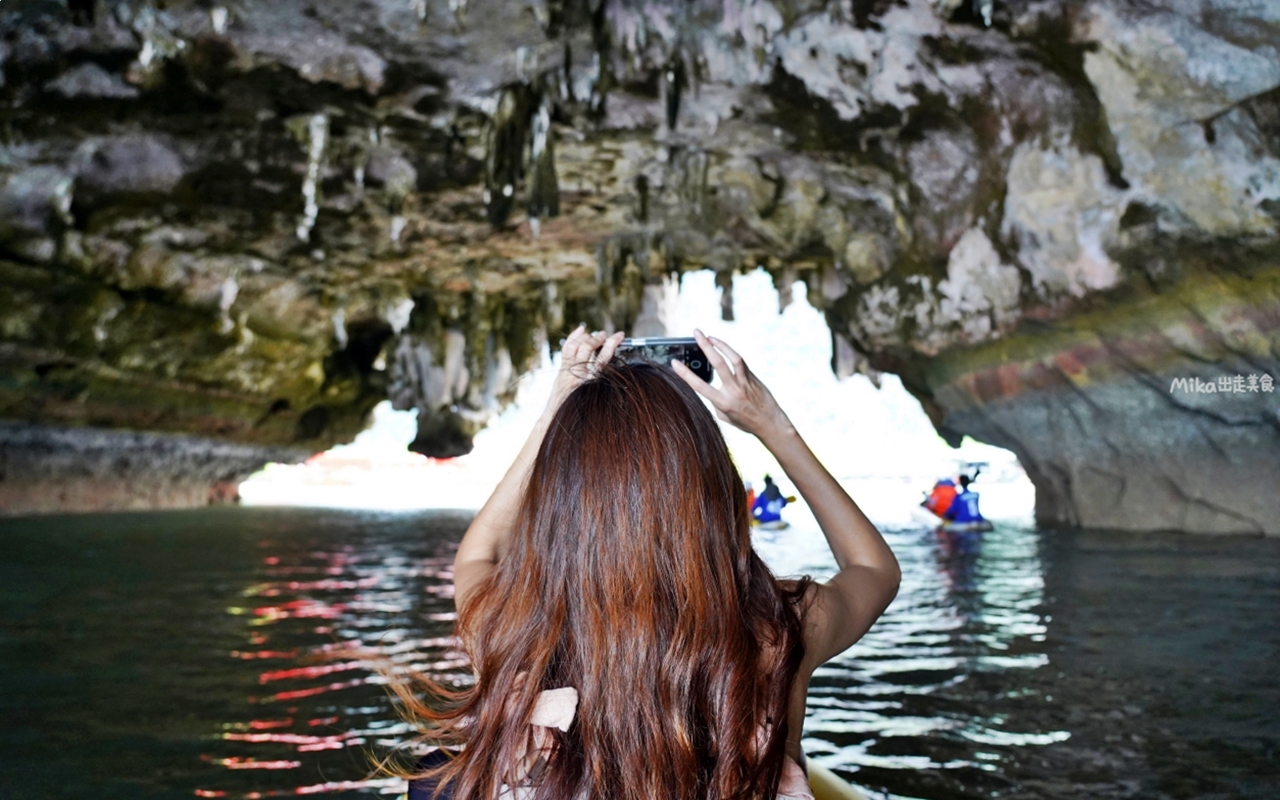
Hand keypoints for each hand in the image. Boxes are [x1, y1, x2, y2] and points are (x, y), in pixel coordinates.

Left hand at [547, 325, 624, 411]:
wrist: (557, 417)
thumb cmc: (578, 410)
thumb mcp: (595, 398)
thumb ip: (603, 381)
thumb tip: (615, 366)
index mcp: (589, 381)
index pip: (602, 357)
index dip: (612, 344)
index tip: (620, 335)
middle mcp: (577, 373)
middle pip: (587, 347)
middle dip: (598, 338)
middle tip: (606, 335)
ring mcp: (567, 369)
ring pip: (576, 345)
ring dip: (587, 337)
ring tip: (596, 334)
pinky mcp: (562, 368)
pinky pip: (567, 348)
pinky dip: (573, 337)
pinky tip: (581, 329)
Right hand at [672, 329, 792, 441]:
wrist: (770, 423)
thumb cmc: (745, 422)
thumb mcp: (724, 416)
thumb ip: (715, 400)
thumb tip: (710, 384)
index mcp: (722, 403)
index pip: (699, 386)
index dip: (685, 373)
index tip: (674, 363)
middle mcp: (733, 390)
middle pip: (717, 363)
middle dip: (705, 345)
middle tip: (696, 332)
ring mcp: (744, 382)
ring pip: (732, 357)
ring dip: (720, 344)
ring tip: (709, 336)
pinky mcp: (752, 377)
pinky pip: (739, 361)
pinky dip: (729, 351)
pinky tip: (721, 346)